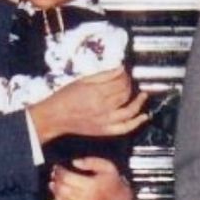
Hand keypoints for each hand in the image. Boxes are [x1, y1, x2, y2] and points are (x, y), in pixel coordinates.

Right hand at [29, 67, 147, 142]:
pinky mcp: (105, 130)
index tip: (125, 73)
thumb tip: (120, 69)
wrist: (55, 116)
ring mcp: (106, 120)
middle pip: (125, 94)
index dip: (125, 76)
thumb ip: (103, 75)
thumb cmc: (65, 98)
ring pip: (129, 110)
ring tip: (143, 95)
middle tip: (130, 82)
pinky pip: (125, 128)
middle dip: (130, 86)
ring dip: (139, 102)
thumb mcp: (82, 81)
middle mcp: (103, 107)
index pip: (120, 82)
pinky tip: (144, 116)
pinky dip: (137, 122)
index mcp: (97, 92)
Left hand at [50, 157, 132, 199]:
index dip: (59, 172)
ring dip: (56, 194)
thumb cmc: (113, 182)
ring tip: (54, 187)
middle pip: (63, 190)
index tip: (57, 168)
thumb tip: (74, 162)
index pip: (67, 178)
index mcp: (93, 186)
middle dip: (56, 182)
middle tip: (54, 177)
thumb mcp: (107, 166)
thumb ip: (90, 161)